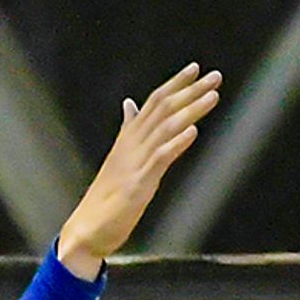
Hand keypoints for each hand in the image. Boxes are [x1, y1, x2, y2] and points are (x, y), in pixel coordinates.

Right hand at [57, 64, 219, 276]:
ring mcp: (134, 164)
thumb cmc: (104, 199)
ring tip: (212, 96)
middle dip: (189, 91)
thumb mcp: (119, 159)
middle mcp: (131, 146)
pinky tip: (193, 132)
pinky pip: (159, 158)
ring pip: (164, 128)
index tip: (195, 68)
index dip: (174, 85)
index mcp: (128, 140)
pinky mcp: (138, 183)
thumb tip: (130, 106)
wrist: (85, 231)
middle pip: (162, 110)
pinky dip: (177, 143)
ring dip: (190, 110)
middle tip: (214, 75)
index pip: (153, 103)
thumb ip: (128, 131)